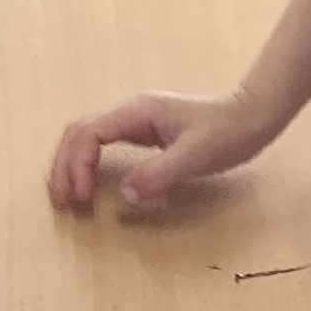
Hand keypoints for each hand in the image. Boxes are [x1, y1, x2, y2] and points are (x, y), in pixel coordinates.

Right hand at [48, 87, 274, 210]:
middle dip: (64, 164)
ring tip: (68, 194)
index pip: (90, 134)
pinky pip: (105, 144)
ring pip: (88, 136)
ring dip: (73, 163)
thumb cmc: (226, 133)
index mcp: (137, 111)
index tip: (84, 197)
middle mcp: (130, 111)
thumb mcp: (194, 157)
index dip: (79, 166)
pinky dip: (91, 164)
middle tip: (61, 199)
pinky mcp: (144, 132)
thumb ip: (158, 175)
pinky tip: (93, 185)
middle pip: (79, 131)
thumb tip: (124, 194)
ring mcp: (135, 120)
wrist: (250, 116)